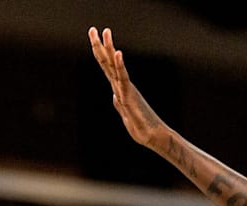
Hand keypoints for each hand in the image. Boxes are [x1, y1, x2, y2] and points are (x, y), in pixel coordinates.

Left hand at [88, 27, 166, 148]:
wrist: (153, 137)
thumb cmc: (141, 127)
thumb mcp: (125, 115)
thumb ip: (120, 104)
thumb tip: (115, 96)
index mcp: (119, 89)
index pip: (107, 67)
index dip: (100, 52)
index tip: (94, 37)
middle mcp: (122, 86)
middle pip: (108, 62)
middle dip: (100, 45)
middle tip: (93, 29)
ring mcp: (126, 89)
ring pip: (115, 66)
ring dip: (110, 48)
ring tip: (106, 32)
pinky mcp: (130, 97)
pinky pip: (124, 79)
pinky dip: (120, 66)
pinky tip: (118, 53)